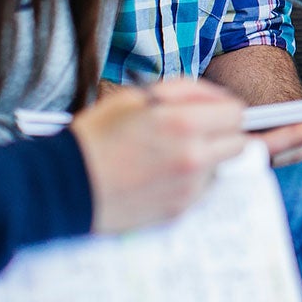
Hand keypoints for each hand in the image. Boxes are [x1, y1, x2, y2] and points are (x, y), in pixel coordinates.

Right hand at [70, 79, 246, 233]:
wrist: (63, 186)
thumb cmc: (96, 138)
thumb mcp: (136, 97)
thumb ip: (184, 92)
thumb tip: (217, 97)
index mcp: (183, 123)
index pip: (236, 113)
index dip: (222, 109)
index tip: (209, 113)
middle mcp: (193, 156)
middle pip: (239, 142)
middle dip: (221, 134)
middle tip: (194, 133)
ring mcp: (189, 186)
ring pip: (223, 167)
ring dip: (208, 158)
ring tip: (173, 155)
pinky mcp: (181, 209)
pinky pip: (204, 189)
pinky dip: (192, 181)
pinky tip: (162, 176)